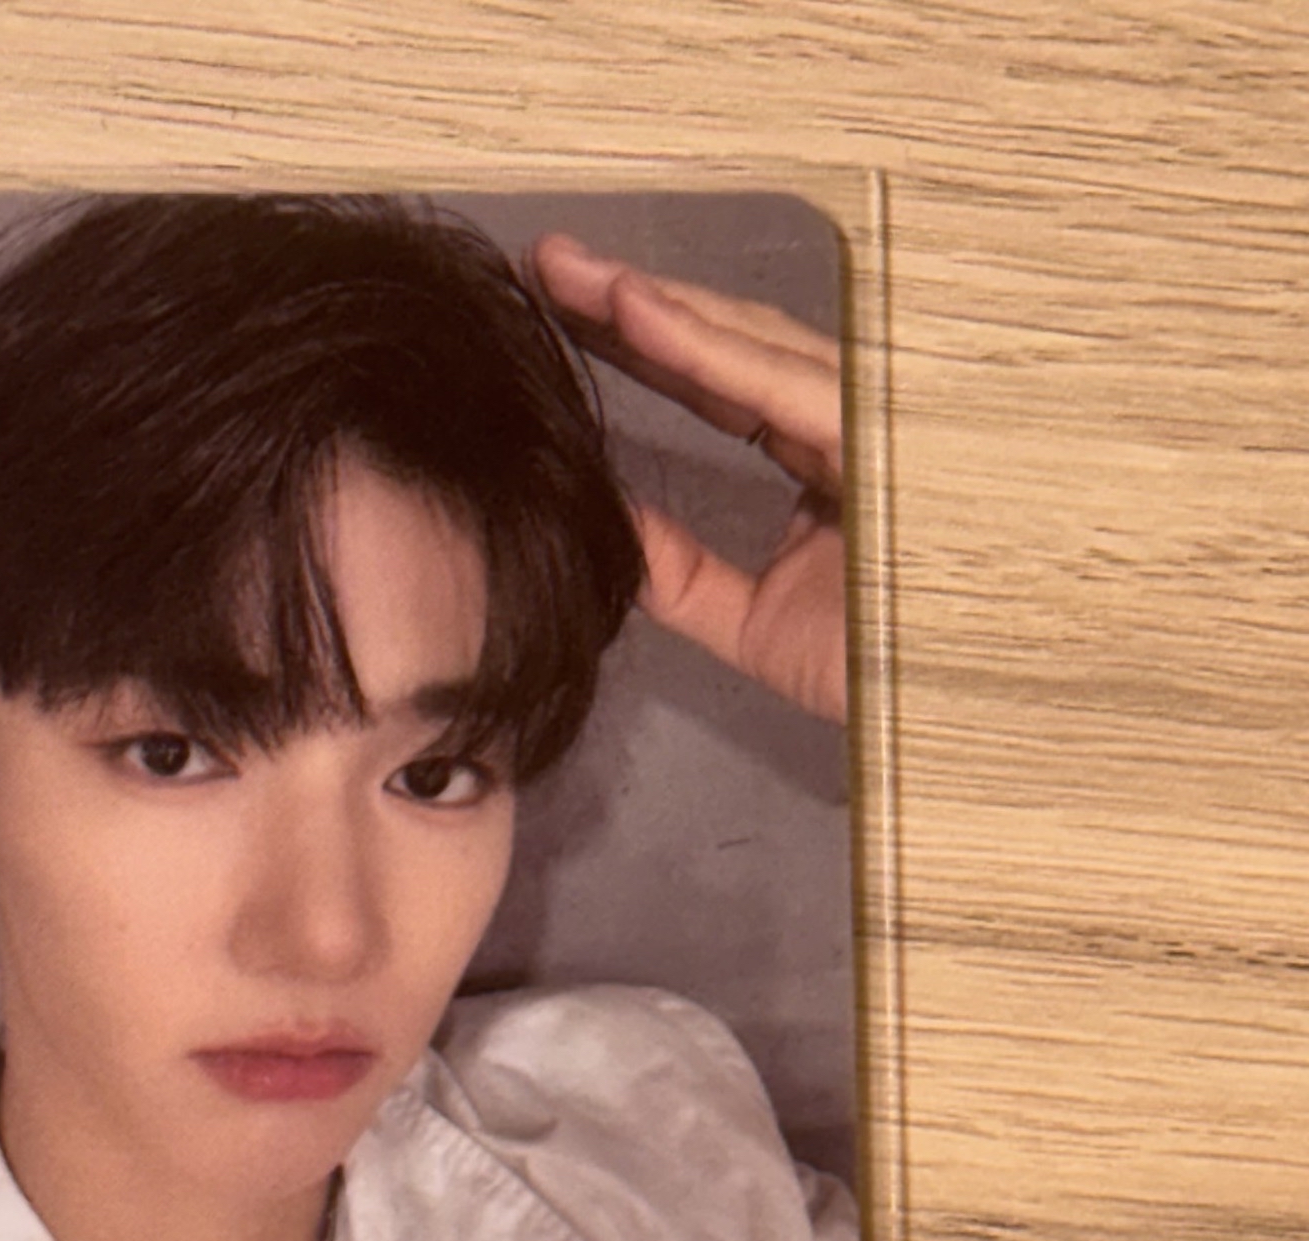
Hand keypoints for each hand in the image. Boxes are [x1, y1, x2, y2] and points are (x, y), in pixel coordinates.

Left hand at [530, 233, 846, 723]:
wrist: (952, 713)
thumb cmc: (887, 671)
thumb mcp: (752, 623)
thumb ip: (680, 573)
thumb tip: (605, 524)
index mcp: (832, 458)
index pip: (722, 387)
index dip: (644, 349)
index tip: (565, 318)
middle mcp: (855, 421)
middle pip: (730, 346)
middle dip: (633, 304)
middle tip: (548, 267)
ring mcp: (876, 418)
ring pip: (750, 344)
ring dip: (654, 304)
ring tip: (569, 274)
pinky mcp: (886, 434)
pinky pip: (782, 380)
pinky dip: (704, 346)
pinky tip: (634, 311)